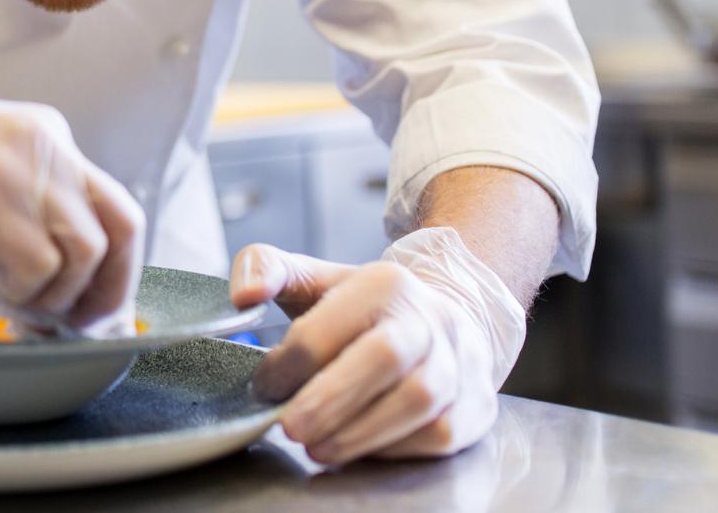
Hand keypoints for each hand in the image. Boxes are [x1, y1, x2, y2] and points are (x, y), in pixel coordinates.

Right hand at [0, 16, 144, 332]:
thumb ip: (11, 205)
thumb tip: (40, 284)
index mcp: (43, 135)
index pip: (114, 207)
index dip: (114, 269)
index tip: (85, 306)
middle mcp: (46, 150)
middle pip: (121, 232)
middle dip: (104, 293)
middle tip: (67, 326)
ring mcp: (17, 177)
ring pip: (82, 259)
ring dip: (47, 298)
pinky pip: (35, 275)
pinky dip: (12, 298)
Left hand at [231, 228, 525, 464]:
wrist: (447, 318)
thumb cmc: (364, 308)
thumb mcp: (313, 277)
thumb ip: (266, 268)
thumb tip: (244, 296)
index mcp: (384, 283)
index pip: (328, 326)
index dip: (289, 363)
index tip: (264, 387)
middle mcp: (428, 319)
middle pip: (382, 358)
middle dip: (330, 400)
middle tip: (290, 429)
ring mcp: (457, 363)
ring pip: (417, 401)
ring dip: (361, 432)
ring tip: (318, 449)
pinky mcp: (473, 406)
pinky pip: (438, 433)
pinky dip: (396, 448)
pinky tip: (361, 449)